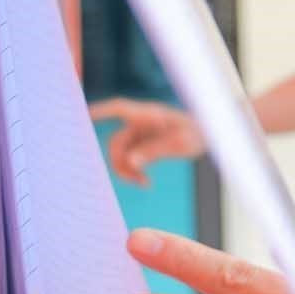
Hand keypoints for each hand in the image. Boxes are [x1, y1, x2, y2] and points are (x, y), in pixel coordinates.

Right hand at [90, 98, 204, 184]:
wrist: (212, 137)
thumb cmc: (199, 133)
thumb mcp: (180, 143)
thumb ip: (155, 150)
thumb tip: (131, 161)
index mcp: (148, 114)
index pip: (118, 109)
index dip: (99, 111)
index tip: (82, 115)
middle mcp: (141, 123)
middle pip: (116, 142)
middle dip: (120, 162)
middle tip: (136, 180)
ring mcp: (142, 134)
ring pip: (122, 154)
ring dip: (128, 170)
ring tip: (143, 184)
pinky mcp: (146, 146)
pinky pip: (132, 160)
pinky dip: (135, 171)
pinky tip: (146, 183)